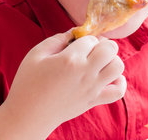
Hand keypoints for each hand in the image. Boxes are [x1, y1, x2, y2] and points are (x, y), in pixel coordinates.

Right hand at [0, 30, 125, 139]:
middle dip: (103, 44)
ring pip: (118, 66)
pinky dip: (119, 82)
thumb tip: (75, 32)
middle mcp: (85, 73)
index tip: (76, 44)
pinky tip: (109, 77)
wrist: (27, 115)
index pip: (91, 39)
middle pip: (111, 49)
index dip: (84, 38)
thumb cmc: (28, 83)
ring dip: (112, 60)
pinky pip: (119, 91)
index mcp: (70, 59)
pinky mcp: (94, 101)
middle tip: (91, 49)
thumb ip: (57, 39)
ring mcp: (92, 88)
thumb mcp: (37, 54)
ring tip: (99, 62)